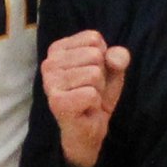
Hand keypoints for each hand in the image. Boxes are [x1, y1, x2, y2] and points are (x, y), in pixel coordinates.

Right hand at [41, 31, 129, 166]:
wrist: (90, 129)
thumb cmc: (97, 95)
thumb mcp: (112, 71)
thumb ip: (118, 58)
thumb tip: (116, 56)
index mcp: (58, 49)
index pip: (94, 38)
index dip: (104, 58)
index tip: (93, 74)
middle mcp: (48, 63)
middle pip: (95, 55)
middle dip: (102, 75)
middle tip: (92, 89)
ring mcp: (50, 82)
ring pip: (94, 74)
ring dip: (98, 90)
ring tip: (88, 99)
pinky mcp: (57, 102)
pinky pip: (91, 93)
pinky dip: (95, 103)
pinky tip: (85, 108)